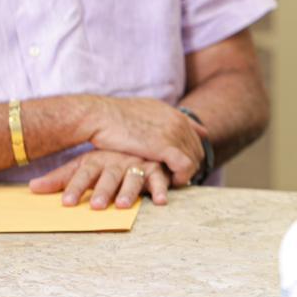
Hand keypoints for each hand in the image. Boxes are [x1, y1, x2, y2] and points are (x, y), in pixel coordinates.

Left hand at [29, 150, 169, 208]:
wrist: (136, 138)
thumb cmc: (105, 160)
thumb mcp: (83, 166)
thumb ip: (60, 178)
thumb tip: (31, 188)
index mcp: (97, 160)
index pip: (83, 173)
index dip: (75, 186)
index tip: (66, 203)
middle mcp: (117, 161)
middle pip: (109, 175)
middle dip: (103, 190)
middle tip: (95, 206)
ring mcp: (136, 164)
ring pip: (133, 177)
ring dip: (128, 191)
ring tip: (122, 205)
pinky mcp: (156, 169)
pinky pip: (160, 178)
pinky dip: (161, 189)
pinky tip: (160, 201)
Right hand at [84, 97, 208, 186]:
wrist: (100, 116)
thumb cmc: (113, 118)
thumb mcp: (141, 113)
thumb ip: (157, 120)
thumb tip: (163, 130)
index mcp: (173, 113)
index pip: (196, 135)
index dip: (190, 152)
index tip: (179, 166)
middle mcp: (178, 121)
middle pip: (197, 149)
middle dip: (188, 165)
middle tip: (175, 179)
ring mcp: (174, 132)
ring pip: (193, 159)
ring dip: (184, 173)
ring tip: (170, 184)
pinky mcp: (166, 147)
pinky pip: (185, 166)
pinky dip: (181, 177)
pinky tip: (169, 184)